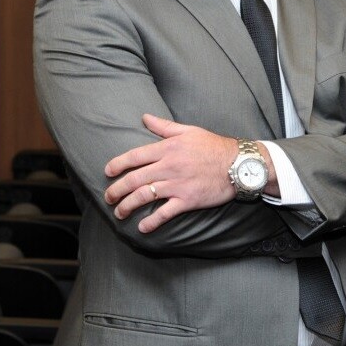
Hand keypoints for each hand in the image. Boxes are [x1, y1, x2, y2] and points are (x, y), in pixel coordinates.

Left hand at [104, 114, 238, 232]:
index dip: (117, 164)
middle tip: (108, 197)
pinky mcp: (188, 200)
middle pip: (134, 179)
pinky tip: (142, 227)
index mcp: (167, 148)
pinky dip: (152, 222)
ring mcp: (177, 185)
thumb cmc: (214, 146)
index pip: (135, 157)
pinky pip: (165, 213)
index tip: (107, 171)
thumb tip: (144, 117)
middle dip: (116, 190)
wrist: (238, 164)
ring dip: (128, 206)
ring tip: (119, 213)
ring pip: (145, 196)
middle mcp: (169, 167)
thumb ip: (164, 126)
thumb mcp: (189, 131)